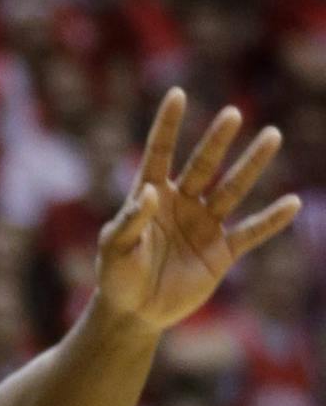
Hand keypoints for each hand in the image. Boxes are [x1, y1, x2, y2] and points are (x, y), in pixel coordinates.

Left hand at [97, 89, 302, 331]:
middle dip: (217, 141)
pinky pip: (251, 233)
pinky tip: (292, 203)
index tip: (177, 94)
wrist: (134, 312)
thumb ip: (130, 222)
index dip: (168, 126)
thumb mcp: (114, 249)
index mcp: (151, 197)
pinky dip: (271, 220)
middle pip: (203, 165)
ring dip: (251, 165)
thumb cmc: (116, 276)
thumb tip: (150, 193)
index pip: (160, 154)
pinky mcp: (221, 252)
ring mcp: (204, 225)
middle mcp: (182, 204)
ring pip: (232, 189)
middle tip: (232, 114)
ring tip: (271, 135)